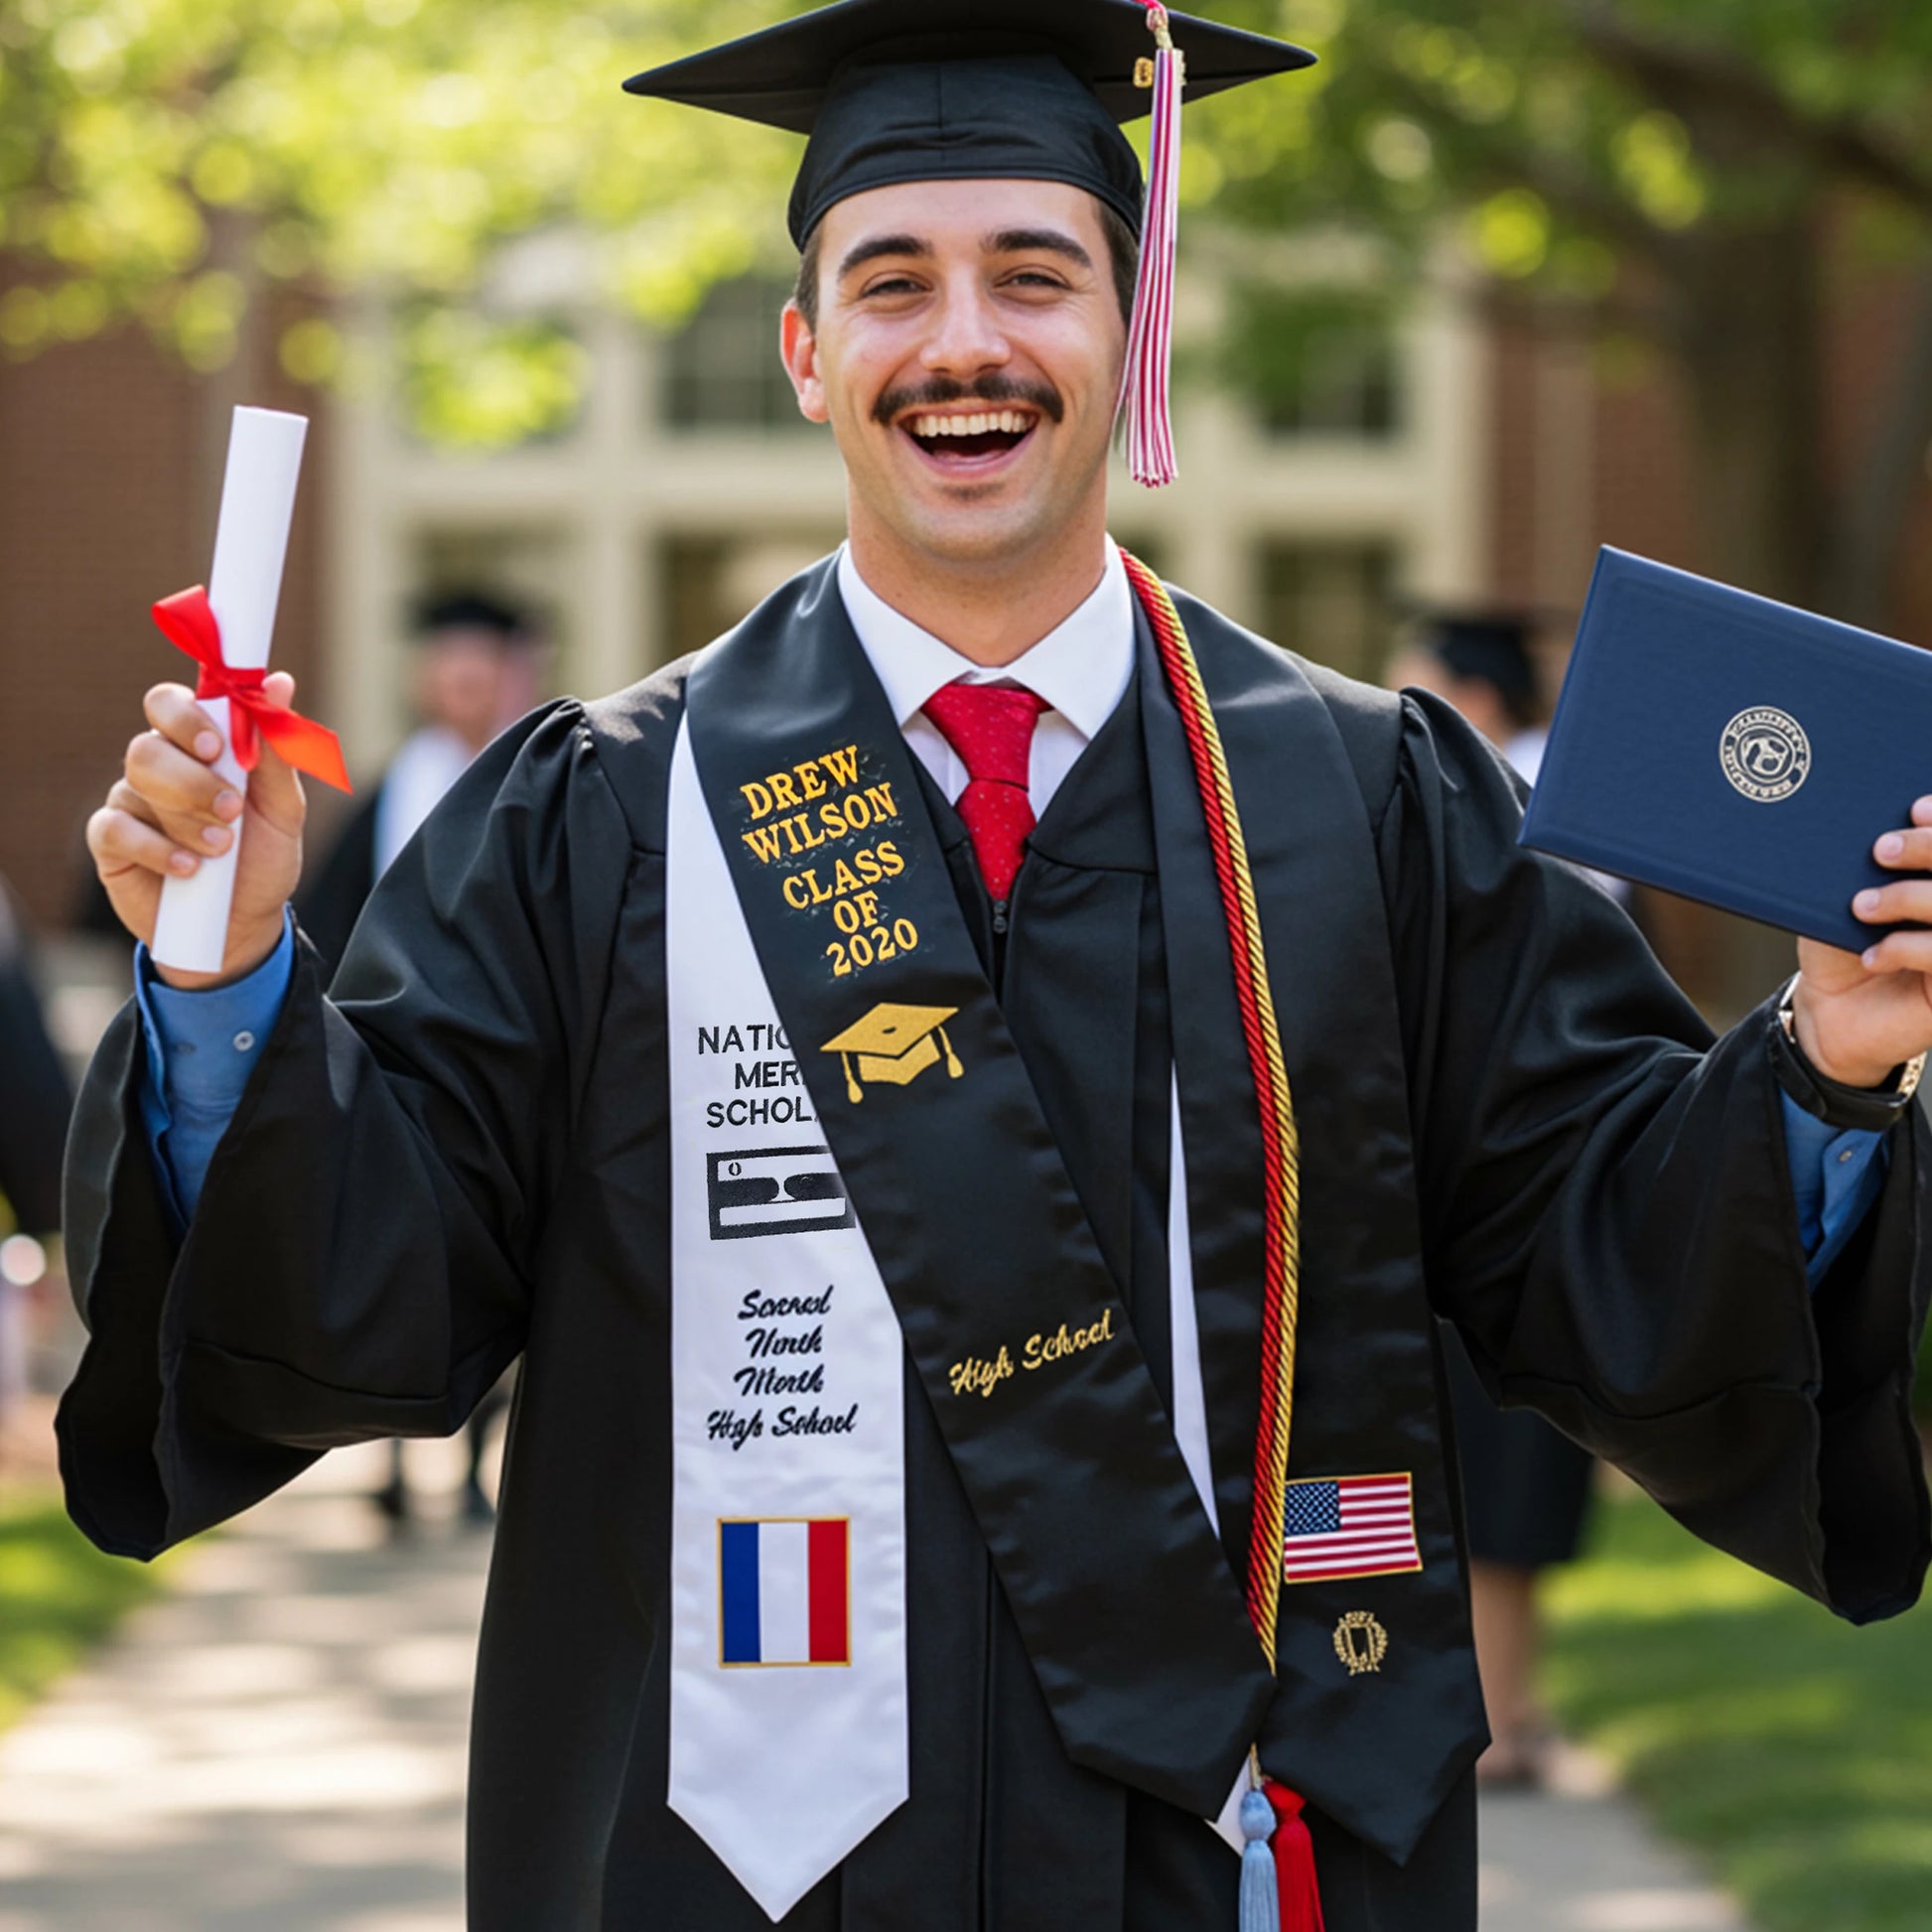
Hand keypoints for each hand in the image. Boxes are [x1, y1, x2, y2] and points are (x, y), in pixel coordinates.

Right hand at [86, 675, 306, 989]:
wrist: (241, 925)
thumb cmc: (261, 858)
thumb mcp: (284, 809)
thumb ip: (277, 749)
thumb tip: (279, 683)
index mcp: (198, 748)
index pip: (169, 704)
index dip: (187, 718)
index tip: (219, 748)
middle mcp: (159, 767)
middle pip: (148, 746)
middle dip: (194, 779)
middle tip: (231, 810)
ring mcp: (130, 802)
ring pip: (137, 785)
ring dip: (187, 818)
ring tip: (222, 849)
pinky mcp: (110, 841)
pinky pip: (116, 829)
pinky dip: (160, 849)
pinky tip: (190, 869)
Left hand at [1791, 796, 1931, 1087]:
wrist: (1830, 1011)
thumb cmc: (1840, 945)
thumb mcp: (1842, 902)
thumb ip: (1860, 869)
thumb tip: (1862, 829)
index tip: (1913, 809)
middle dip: (1927, 847)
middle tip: (1881, 849)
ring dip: (1910, 897)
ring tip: (1862, 906)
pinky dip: (1907, 948)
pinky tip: (1871, 954)